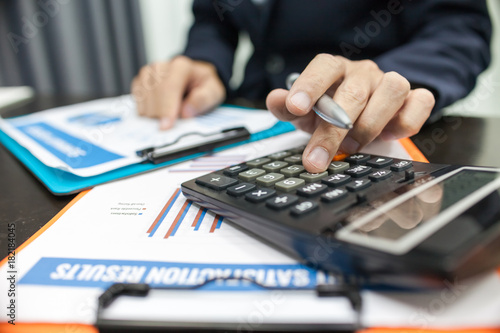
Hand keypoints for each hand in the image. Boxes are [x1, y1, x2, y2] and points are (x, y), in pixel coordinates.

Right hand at [131, 56, 225, 129]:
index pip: (169, 88)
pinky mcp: (140, 81)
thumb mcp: (213, 93)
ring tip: (169, 116)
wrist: (195, 77)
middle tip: (170, 126)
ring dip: (154, 113)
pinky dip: (147, 111)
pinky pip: (137, 100)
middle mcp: (161, 66)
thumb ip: (202, 100)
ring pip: (143, 99)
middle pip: (153, 94)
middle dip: (160, 114)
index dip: (166, 109)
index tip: (166, 127)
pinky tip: (158, 112)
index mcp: (181, 66)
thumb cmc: (203, 85)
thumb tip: (186, 113)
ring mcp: (148, 73)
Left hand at [266, 54, 434, 172]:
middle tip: (316, 158)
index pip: (323, 66)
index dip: (309, 85)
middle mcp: (363, 73)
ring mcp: (389, 83)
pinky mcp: (413, 98)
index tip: (295, 107)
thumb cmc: (330, 109)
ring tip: (351, 148)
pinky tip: (388, 136)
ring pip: (392, 91)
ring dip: (369, 125)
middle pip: (353, 92)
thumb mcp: (305, 111)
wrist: (360, 111)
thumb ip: (287, 107)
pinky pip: (420, 102)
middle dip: (332, 131)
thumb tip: (276, 100)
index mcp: (334, 70)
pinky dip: (406, 122)